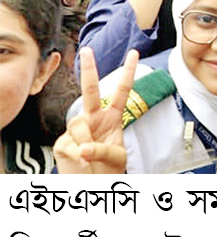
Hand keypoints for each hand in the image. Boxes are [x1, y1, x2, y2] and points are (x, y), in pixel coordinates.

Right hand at [52, 48, 136, 174]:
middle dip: (89, 70)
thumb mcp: (116, 158)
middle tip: (87, 50)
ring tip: (90, 156)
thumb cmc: (109, 169)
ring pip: (80, 125)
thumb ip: (104, 151)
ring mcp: (77, 130)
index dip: (127, 72)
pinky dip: (78, 155)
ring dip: (87, 143)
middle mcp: (94, 119)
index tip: (134, 53)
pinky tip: (80, 161)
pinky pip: (71, 144)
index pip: (121, 91)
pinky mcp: (63, 143)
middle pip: (91, 91)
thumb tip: (84, 148)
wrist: (93, 185)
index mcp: (112, 117)